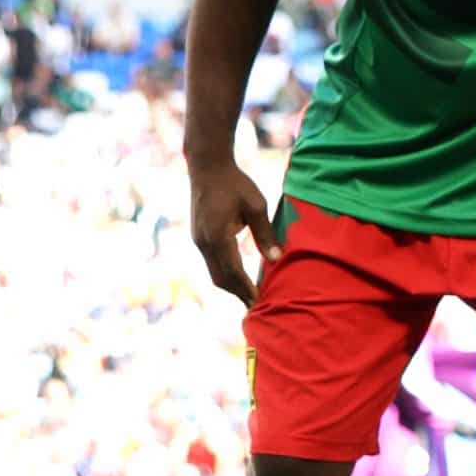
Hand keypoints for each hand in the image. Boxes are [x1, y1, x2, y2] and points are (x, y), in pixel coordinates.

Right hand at [191, 160, 280, 307]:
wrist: (208, 168)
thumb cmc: (236, 184)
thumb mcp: (256, 206)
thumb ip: (265, 234)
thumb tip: (276, 260)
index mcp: (218, 237)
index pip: (234, 272)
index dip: (247, 289)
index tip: (259, 303)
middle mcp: (204, 243)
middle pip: (221, 278)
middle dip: (238, 293)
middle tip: (256, 307)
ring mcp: (199, 241)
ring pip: (214, 272)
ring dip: (231, 286)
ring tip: (249, 296)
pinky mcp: (199, 237)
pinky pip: (211, 263)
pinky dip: (225, 274)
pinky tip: (238, 277)